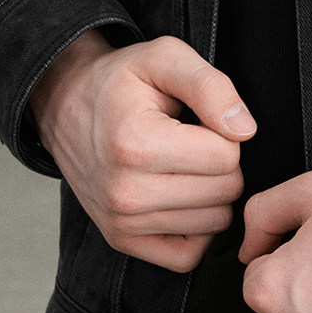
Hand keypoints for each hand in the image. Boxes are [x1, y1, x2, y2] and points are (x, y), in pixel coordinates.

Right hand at [29, 30, 255, 272]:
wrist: (66, 104)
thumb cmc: (122, 80)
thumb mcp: (165, 57)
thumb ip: (211, 87)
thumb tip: (245, 130)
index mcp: (135, 145)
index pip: (227, 157)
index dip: (224, 132)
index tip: (198, 119)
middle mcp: (125, 193)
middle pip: (226, 191)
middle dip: (221, 162)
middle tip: (191, 140)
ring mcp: (121, 222)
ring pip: (214, 223)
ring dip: (210, 193)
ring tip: (181, 163)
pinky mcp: (121, 241)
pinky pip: (189, 255)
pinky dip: (197, 228)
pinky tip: (182, 195)